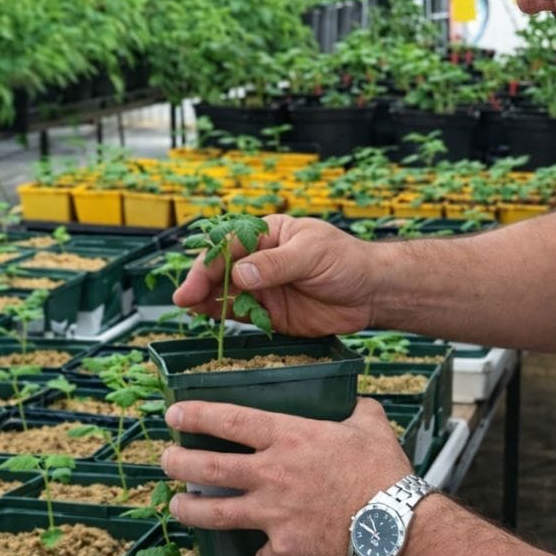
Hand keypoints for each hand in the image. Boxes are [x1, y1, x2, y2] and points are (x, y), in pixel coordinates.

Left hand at [160, 398, 413, 555]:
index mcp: (290, 438)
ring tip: (177, 506)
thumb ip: (355, 410)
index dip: (196, 415)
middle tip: (167, 461)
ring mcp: (275, 514)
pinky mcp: (286, 548)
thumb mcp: (370, 425)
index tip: (174, 413)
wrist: (397, 524)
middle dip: (179, 464)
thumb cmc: (384, 473)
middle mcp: (273, 474)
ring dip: (190, 511)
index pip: (230, 421)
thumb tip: (353, 402)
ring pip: (216, 514)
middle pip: (209, 468)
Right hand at [173, 214, 379, 335]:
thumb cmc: (347, 261)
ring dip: (207, 300)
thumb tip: (241, 274)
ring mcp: (264, 287)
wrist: (372, 293)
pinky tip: (209, 321)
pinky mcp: (271, 313)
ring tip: (189, 310)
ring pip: (227, 292)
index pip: (231, 245)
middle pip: (222, 269)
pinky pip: (242, 315)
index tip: (197, 282)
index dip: (210, 263)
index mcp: (268, 234)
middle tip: (183, 299)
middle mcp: (260, 260)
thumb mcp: (312, 254)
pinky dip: (224, 318)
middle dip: (201, 282)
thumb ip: (277, 264)